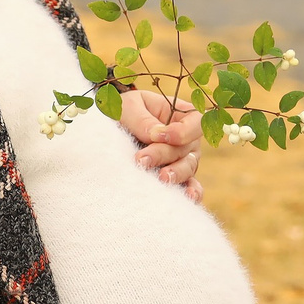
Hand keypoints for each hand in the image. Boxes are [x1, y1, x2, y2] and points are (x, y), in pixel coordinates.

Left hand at [113, 88, 205, 203]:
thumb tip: (156, 134)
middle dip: (165, 155)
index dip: (182, 131)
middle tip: (141, 160)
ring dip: (175, 174)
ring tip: (160, 178)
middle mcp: (185, 139)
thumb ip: (142, 119)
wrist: (108, 129)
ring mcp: (181, 159)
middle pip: (187, 148)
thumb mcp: (128, 106)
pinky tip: (187, 197)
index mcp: (179, 115)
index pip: (195, 122)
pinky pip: (189, 186)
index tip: (157, 136)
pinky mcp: (173, 177)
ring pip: (188, 168)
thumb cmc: (123, 111)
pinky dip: (190, 192)